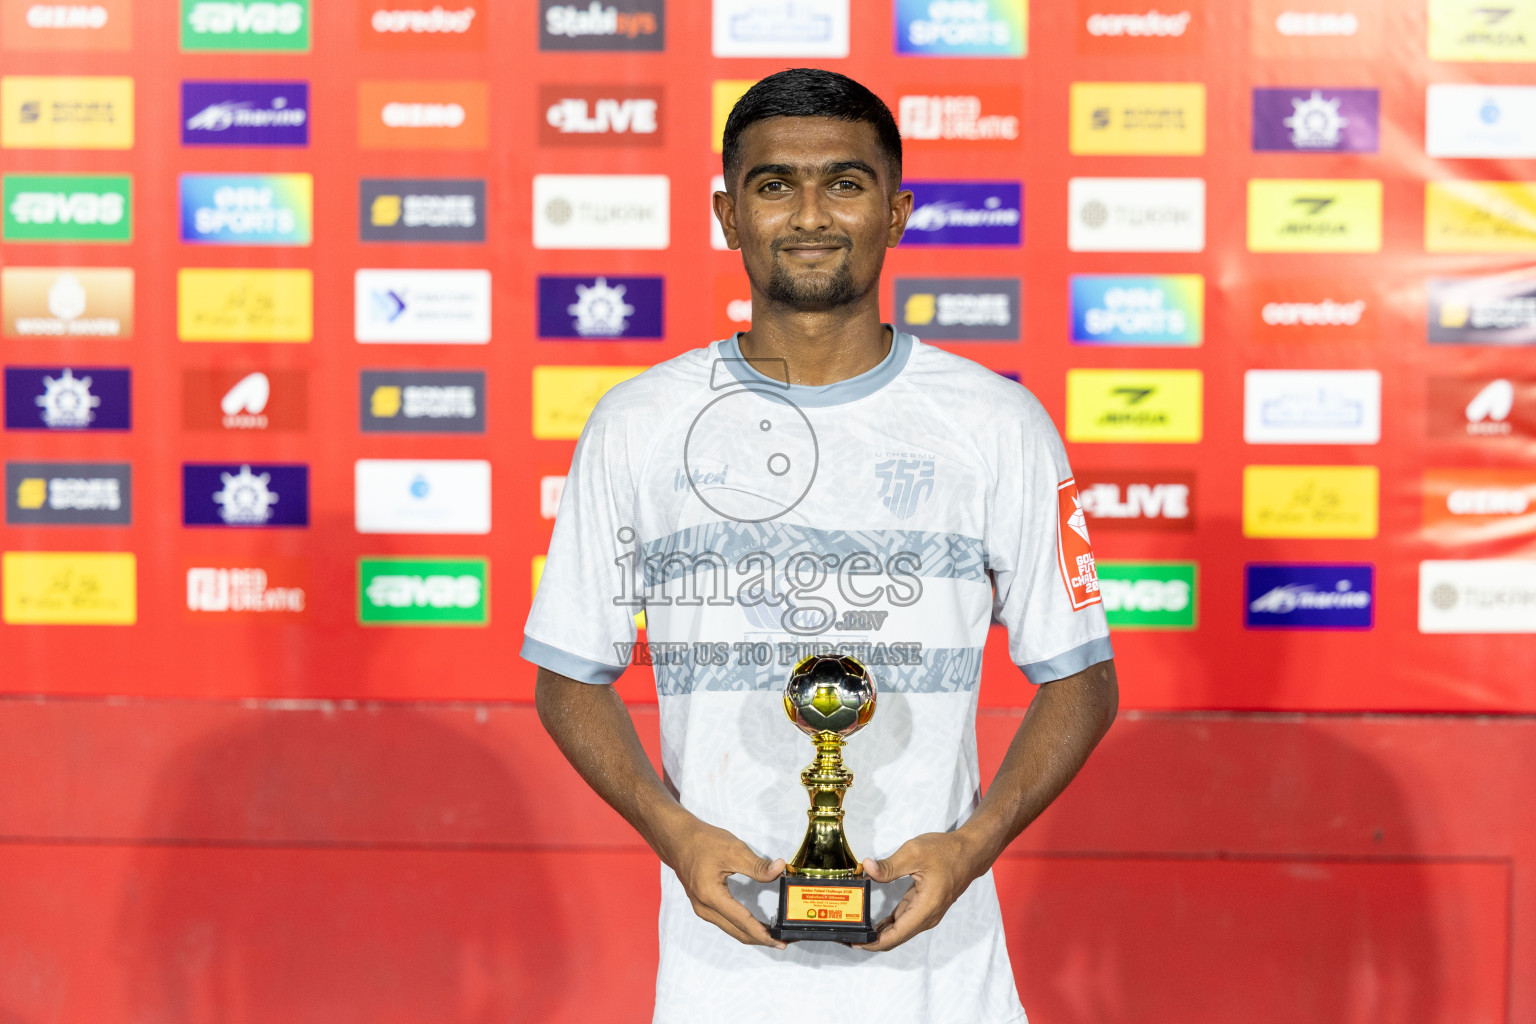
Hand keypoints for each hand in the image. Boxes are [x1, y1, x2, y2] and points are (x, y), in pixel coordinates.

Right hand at [659, 815, 785, 947]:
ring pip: (732, 930)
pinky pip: (726, 923)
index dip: (764, 934)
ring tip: (773, 935)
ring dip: (752, 934)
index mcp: (711, 896)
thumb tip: (778, 870)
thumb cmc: (701, 842)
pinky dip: (742, 927)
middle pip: (738, 932)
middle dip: (761, 939)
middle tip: (783, 941)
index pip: (743, 922)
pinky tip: (755, 925)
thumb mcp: (733, 850)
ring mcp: (702, 909)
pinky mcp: (704, 905)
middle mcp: (705, 908)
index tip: (780, 941)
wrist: (677, 839)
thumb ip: (757, 865)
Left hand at [854, 832, 985, 951]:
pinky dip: (890, 924)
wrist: (970, 852)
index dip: (872, 943)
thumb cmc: (947, 852)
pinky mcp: (925, 907)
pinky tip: (875, 922)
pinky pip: (905, 921)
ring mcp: (927, 913)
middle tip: (848, 936)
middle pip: (896, 937)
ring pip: (900, 931)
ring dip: (880, 933)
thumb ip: (889, 866)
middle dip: (871, 940)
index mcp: (925, 908)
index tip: (854, 942)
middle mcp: (927, 917)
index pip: (895, 936)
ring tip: (857, 929)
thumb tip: (866, 869)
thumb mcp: (914, 853)